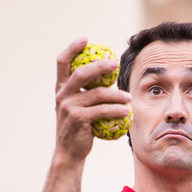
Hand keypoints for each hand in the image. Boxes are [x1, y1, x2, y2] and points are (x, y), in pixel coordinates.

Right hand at [53, 39, 130, 162]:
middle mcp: (62, 95)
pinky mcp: (78, 119)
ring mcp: (69, 106)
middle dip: (99, 65)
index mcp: (61, 89)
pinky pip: (102, 111)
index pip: (62, 63)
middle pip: (81, 73)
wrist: (70, 152)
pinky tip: (127, 111)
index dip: (72, 49)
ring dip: (116, 94)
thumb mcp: (78, 107)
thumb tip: (107, 78)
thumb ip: (86, 93)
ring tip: (129, 97)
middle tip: (114, 63)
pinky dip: (117, 110)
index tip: (85, 39)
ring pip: (97, 94)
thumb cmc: (79, 129)